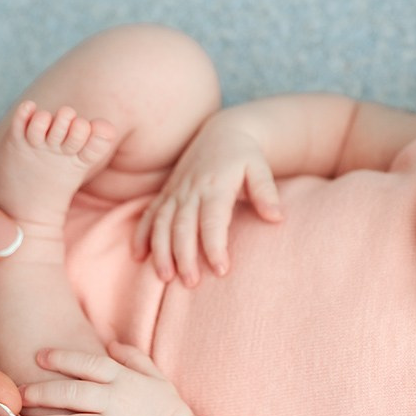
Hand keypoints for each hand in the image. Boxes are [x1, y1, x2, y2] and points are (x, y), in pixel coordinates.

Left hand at [12, 341, 193, 415]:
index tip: (38, 357)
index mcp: (124, 380)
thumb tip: (109, 343)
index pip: (88, 364)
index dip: (62, 358)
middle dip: (40, 393)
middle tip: (16, 397)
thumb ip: (133, 357)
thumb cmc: (168, 410)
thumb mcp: (156, 377)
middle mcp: (117, 402)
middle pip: (71, 394)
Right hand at [131, 116, 281, 286]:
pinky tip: (138, 256)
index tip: (221, 270)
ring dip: (160, 250)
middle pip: (183, 226)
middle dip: (184, 255)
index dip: (215, 246)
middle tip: (191, 283)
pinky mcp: (166, 194)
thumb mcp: (260, 168)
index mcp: (215, 186)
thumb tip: (277, 217)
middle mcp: (191, 190)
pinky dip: (141, 235)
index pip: (213, 220)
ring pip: (161, 223)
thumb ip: (266, 192)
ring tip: (164, 277)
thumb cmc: (245, 155)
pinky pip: (149, 215)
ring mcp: (175, 192)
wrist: (222, 133)